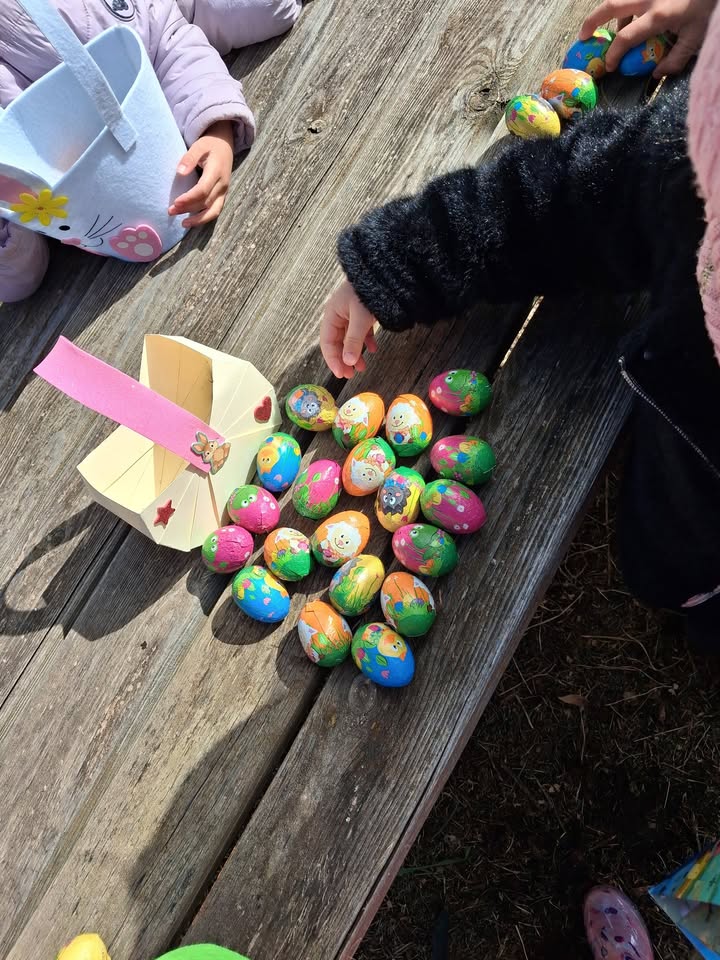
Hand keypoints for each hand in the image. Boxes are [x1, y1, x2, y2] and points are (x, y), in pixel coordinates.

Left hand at [169, 120, 233, 227]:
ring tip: (183, 223)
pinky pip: (215, 211)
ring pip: (213, 211)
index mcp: (217, 172)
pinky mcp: (222, 196)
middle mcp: (222, 185)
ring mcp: (223, 192)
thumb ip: (190, 158)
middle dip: (188, 209)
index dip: (189, 198)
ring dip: (198, 219)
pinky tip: (192, 220)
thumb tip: (180, 172)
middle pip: (206, 202)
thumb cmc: (210, 144)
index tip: (175, 202)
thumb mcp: (199, 146)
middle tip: (171, 211)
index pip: (203, 190)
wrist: (225, 145)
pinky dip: (204, 218)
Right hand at [320, 280, 378, 378]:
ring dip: (355, 353)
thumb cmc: (368, 292)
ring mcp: (350, 314)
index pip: (328, 342)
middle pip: (338, 342)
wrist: (384, 273)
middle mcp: (339, 315)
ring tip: (362, 367)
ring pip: (349, 338)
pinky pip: (361, 331)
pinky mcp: (362, 312)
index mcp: (332, 314)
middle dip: (344, 359)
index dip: (333, 360)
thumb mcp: (360, 318)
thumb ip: (353, 340)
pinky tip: (373, 350)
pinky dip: (366, 341)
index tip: (341, 374)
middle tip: (350, 375)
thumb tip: (348, 362)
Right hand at [580, 0, 716, 75]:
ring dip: (613, 14)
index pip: (625, 37)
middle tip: (583, 37)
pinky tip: (634, 15)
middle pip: (611, 6)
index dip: (613, 54)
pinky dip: (627, 6)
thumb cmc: (708, 7)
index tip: (610, 67)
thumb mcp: (696, 37)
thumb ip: (676, 58)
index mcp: (657, 15)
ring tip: (617, 29)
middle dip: (592, 22)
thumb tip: (657, 75)